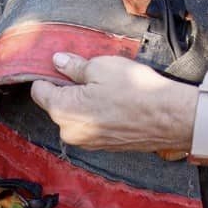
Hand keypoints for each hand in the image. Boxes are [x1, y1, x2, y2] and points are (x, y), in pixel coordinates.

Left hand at [30, 53, 197, 151]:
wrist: (169, 118)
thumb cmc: (135, 91)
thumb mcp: (100, 67)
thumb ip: (74, 67)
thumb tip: (57, 61)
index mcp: (62, 111)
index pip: (39, 91)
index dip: (49, 75)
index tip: (64, 67)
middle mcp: (69, 132)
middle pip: (57, 105)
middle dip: (69, 90)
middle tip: (93, 76)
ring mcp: (86, 142)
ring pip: (75, 116)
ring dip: (84, 102)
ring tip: (108, 90)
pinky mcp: (102, 146)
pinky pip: (91, 126)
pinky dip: (97, 115)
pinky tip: (115, 104)